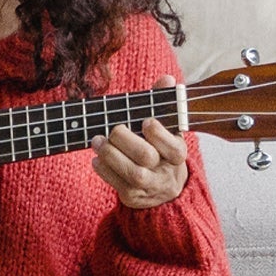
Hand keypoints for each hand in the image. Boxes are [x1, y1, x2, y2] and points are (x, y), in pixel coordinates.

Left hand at [90, 74, 188, 209]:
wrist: (162, 189)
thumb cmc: (160, 150)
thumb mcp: (166, 129)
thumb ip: (163, 103)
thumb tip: (167, 79)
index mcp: (177, 153)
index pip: (173, 146)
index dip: (158, 133)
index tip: (145, 121)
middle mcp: (165, 172)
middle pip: (146, 157)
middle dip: (126, 140)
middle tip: (113, 129)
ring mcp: (149, 186)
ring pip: (132, 173)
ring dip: (110, 154)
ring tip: (97, 141)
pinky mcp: (133, 196)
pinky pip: (116, 184)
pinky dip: (103, 169)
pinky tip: (97, 158)